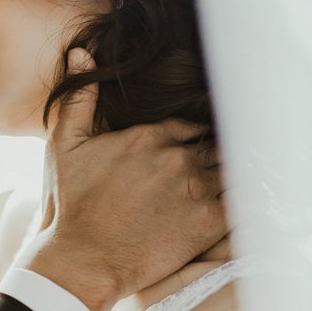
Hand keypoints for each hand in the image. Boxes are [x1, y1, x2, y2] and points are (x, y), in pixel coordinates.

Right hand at [18, 48, 225, 310]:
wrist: (86, 257)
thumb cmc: (73, 202)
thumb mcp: (65, 143)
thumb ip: (80, 98)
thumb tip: (82, 53)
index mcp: (149, 137)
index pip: (190, 125)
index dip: (193, 134)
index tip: (193, 145)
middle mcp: (178, 158)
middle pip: (215, 144)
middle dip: (215, 151)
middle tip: (213, 165)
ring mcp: (196, 190)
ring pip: (231, 168)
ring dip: (231, 171)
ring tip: (229, 181)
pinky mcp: (208, 222)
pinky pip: (242, 200)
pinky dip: (246, 196)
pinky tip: (242, 200)